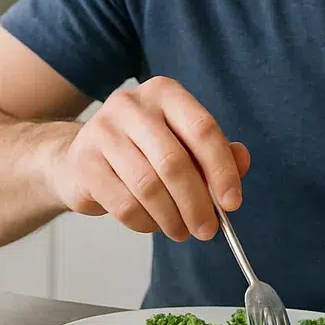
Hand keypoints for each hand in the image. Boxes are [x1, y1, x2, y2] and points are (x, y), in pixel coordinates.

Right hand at [49, 76, 251, 241]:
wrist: (83, 156)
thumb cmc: (143, 149)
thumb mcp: (183, 142)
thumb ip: (217, 151)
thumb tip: (242, 162)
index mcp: (165, 92)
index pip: (202, 130)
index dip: (222, 170)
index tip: (232, 203)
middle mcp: (131, 105)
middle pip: (174, 162)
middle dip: (197, 204)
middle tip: (207, 231)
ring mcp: (102, 131)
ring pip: (149, 187)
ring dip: (172, 218)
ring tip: (181, 231)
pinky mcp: (83, 161)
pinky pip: (124, 204)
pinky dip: (145, 223)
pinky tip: (153, 225)